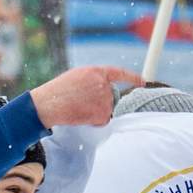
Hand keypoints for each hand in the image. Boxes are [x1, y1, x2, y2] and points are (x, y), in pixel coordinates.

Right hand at [28, 65, 144, 129]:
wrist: (49, 103)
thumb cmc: (59, 90)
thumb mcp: (78, 75)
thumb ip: (94, 79)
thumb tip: (104, 88)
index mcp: (97, 71)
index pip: (120, 73)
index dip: (132, 78)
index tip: (142, 81)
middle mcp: (104, 84)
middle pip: (111, 96)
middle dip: (100, 101)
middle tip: (82, 102)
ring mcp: (104, 99)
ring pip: (107, 109)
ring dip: (96, 112)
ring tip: (78, 107)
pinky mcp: (102, 113)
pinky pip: (103, 120)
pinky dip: (94, 121)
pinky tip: (81, 115)